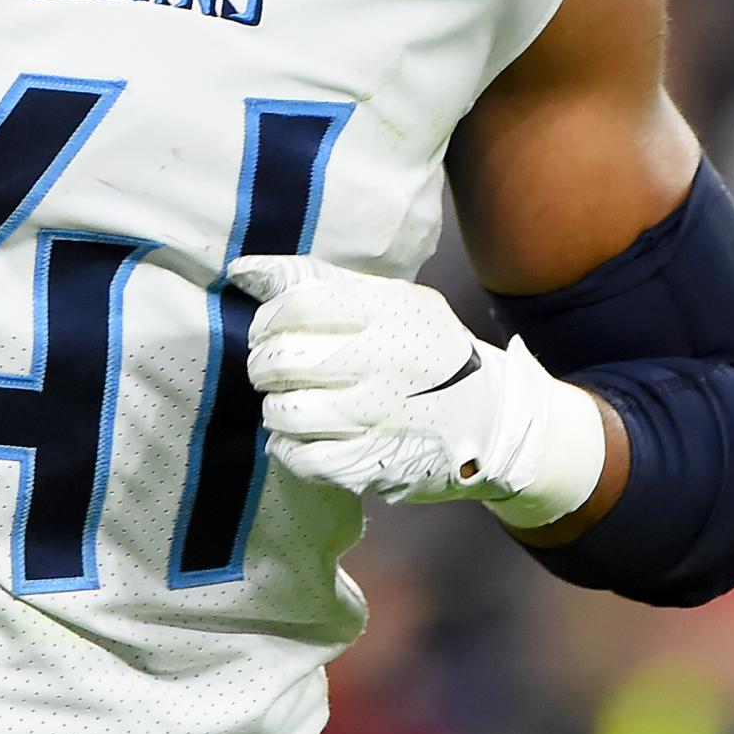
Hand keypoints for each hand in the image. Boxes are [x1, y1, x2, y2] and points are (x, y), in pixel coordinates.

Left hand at [228, 256, 604, 526]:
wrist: (491, 418)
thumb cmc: (427, 350)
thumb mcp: (389, 300)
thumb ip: (317, 282)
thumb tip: (242, 270)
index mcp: (390, 311)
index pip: (296, 307)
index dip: (267, 320)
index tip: (268, 329)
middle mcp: (385, 362)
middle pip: (284, 359)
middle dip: (263, 363)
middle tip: (271, 367)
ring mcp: (379, 417)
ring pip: (286, 411)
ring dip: (274, 406)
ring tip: (285, 400)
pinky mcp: (374, 463)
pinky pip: (304, 458)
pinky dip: (287, 447)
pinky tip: (296, 436)